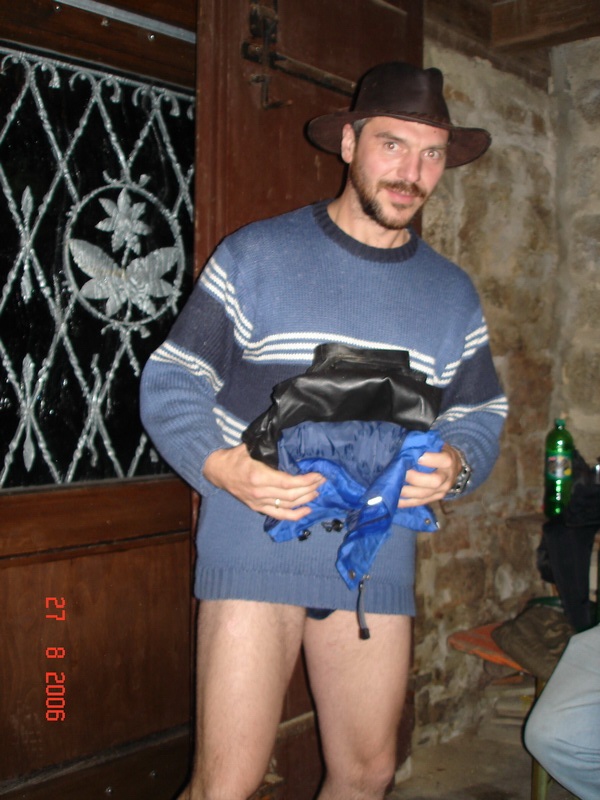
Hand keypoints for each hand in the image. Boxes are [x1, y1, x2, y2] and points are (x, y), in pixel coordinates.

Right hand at [203, 444, 324, 519]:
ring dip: (306, 500)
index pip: (289, 482)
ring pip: (288, 506)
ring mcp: (259, 503)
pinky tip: (307, 510)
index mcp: (259, 476)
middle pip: (291, 496)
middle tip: (322, 481)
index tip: (318, 475)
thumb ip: (270, 447)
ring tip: (318, 492)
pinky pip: (279, 515)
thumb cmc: (236, 457)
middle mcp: (260, 492)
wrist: (218, 471)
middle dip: (310, 488)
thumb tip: (291, 442)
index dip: (306, 481)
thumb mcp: (252, 448)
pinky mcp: (258, 508)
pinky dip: (295, 515)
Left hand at [398, 444, 462, 507]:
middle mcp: (447, 478)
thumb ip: (424, 446)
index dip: (430, 459)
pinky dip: (405, 502)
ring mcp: (441, 491)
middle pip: (435, 481)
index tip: (416, 457)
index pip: (444, 460)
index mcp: (449, 461)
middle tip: (401, 472)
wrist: (452, 469)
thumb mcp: (436, 446)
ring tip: (393, 486)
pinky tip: (394, 499)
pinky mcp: (433, 499)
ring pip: (424, 494)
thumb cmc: (438, 453)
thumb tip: (405, 447)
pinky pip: (418, 502)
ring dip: (406, 491)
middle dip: (415, 478)